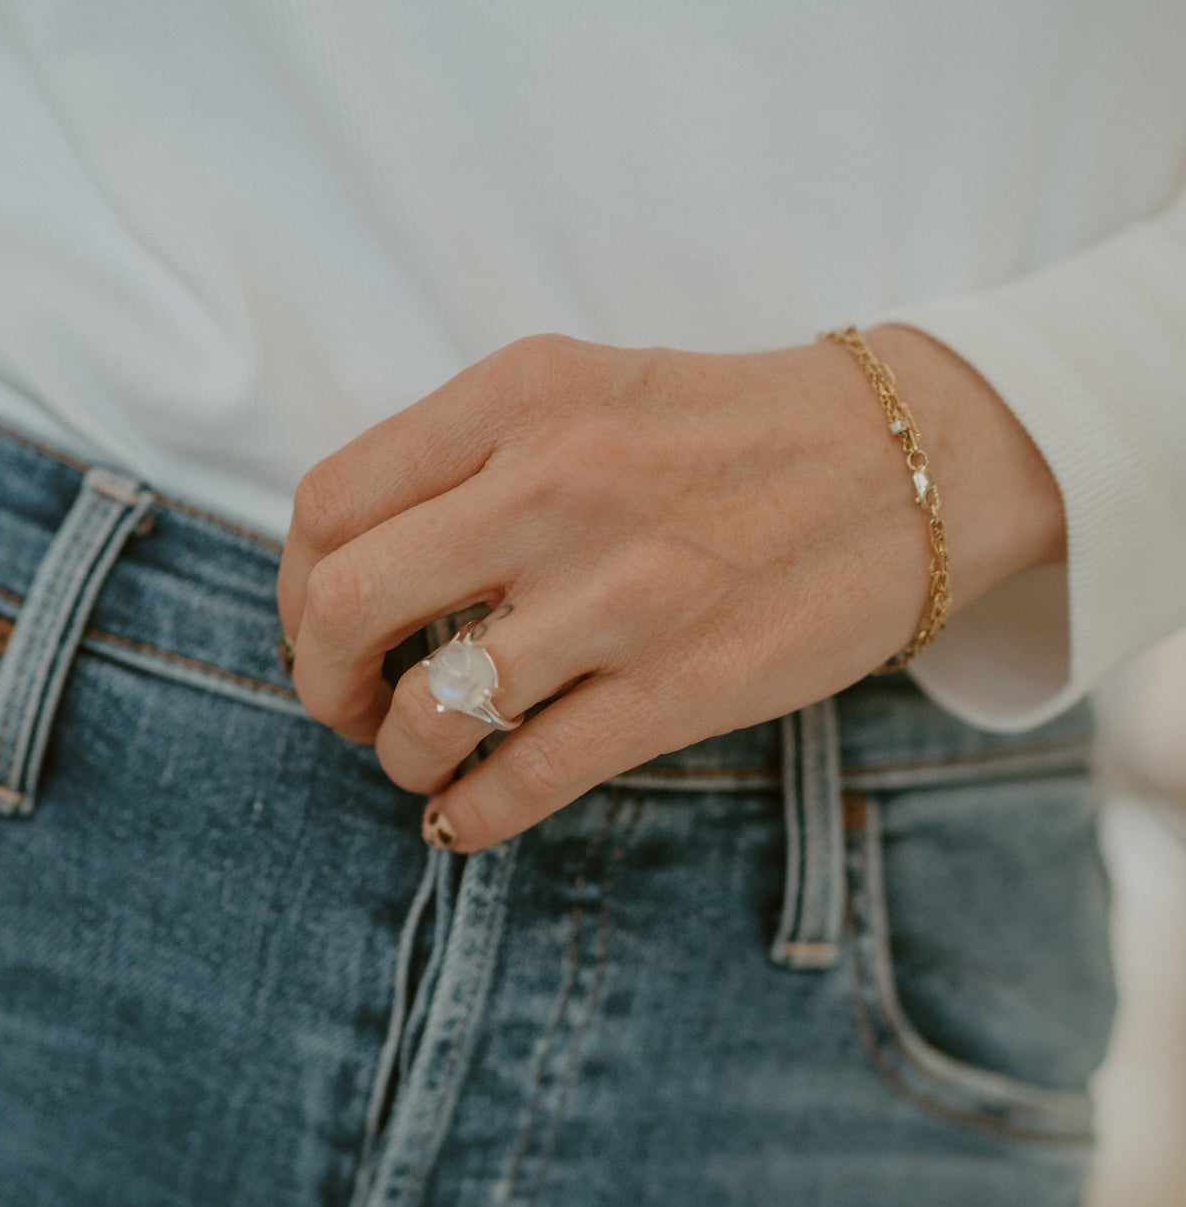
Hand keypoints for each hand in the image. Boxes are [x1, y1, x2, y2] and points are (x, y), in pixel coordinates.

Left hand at [277, 326, 1065, 851]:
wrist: (910, 464)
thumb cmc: (726, 435)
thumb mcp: (584, 390)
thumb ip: (468, 456)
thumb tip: (347, 568)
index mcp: (519, 396)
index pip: (330, 503)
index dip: (296, 588)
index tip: (321, 624)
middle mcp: (556, 484)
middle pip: (347, 603)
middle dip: (321, 678)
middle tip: (347, 705)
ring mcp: (620, 592)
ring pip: (429, 709)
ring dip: (399, 755)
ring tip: (423, 756)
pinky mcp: (680, 688)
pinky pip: (525, 780)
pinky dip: (468, 817)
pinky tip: (464, 817)